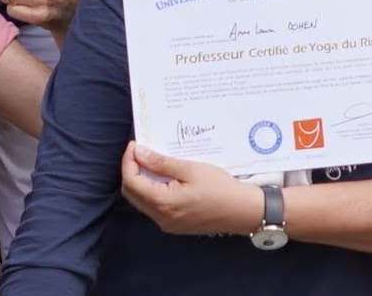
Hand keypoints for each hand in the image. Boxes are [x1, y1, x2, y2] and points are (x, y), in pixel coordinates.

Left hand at [117, 142, 254, 235]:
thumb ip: (161, 163)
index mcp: (163, 203)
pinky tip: (161, 177)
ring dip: (141, 181)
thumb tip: (139, 153)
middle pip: (132, 193)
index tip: (135, 145)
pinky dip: (151, 191)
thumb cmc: (220, 188)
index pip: (131, 182)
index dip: (128, 161)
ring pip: (141, 201)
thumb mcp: (191, 169)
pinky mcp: (174, 225)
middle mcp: (160, 218)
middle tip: (140, 152)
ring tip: (150, 161)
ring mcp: (167, 224)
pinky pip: (153, 207)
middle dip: (131, 170)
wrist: (242, 211)